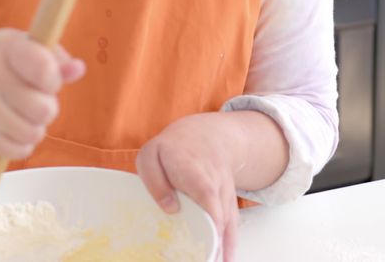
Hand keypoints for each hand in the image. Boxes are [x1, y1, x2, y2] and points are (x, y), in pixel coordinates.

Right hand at [0, 28, 84, 157]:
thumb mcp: (26, 50)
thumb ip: (55, 60)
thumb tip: (78, 69)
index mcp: (6, 46)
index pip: (43, 67)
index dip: (53, 80)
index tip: (46, 80)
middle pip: (43, 109)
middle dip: (46, 110)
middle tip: (34, 103)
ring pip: (32, 133)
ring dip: (34, 129)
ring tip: (21, 116)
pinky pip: (18, 150)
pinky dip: (21, 144)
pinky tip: (11, 130)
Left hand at [136, 113, 243, 261]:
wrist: (206, 135)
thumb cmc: (173, 148)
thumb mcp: (151, 155)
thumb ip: (155, 180)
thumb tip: (171, 209)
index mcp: (194, 171)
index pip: (206, 194)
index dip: (210, 216)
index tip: (208, 239)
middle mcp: (215, 184)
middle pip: (220, 215)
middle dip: (215, 242)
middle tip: (207, 259)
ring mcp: (225, 194)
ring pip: (229, 224)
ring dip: (225, 248)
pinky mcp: (228, 203)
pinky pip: (232, 225)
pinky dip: (230, 245)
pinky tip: (226, 260)